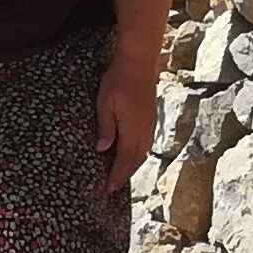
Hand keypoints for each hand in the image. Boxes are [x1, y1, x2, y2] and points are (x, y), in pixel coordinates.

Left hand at [94, 43, 161, 193]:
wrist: (138, 63)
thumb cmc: (118, 81)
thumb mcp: (105, 104)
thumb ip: (106, 128)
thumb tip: (102, 149)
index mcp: (132, 128)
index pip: (124, 159)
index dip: (117, 175)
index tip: (110, 189)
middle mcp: (144, 130)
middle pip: (135, 160)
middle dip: (124, 175)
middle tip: (113, 188)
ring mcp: (149, 124)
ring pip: (142, 152)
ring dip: (132, 166)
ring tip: (121, 176)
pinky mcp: (150, 119)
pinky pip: (145, 143)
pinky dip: (138, 154)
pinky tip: (132, 156)